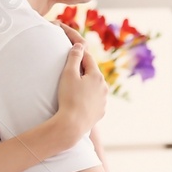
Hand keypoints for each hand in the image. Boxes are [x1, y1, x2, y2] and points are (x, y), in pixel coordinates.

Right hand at [52, 31, 106, 148]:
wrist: (72, 125)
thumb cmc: (68, 98)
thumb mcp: (68, 74)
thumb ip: (74, 58)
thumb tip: (79, 46)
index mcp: (97, 76)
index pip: (88, 58)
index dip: (80, 53)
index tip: (74, 48)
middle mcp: (104, 87)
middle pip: (93, 73)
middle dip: (84, 70)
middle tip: (73, 68)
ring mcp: (103, 101)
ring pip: (95, 88)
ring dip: (87, 85)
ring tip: (76, 87)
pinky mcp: (100, 112)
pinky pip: (94, 101)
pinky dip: (88, 99)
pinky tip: (80, 101)